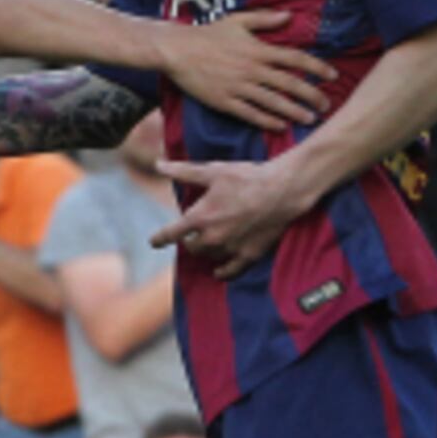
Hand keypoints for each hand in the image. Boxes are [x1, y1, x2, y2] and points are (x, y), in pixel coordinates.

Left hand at [150, 156, 316, 278]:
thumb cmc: (247, 178)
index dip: (159, 239)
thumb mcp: (213, 171)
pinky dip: (222, 272)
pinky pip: (230, 272)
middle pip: (191, 248)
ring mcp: (231, 249)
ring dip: (206, 251)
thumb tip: (158, 164)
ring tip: (208, 243)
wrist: (283, 190)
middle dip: (189, 241)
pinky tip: (218, 272)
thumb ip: (184, 171)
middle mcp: (212, 237)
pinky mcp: (249, 256)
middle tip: (192, 234)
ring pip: (210, 257)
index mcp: (200, 217)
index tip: (154, 242)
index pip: (170, 234)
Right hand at [157, 10, 336, 130]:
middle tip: (326, 105)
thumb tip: (289, 15)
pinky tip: (281, 126)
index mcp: (257, 49)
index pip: (294, 58)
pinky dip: (267, 121)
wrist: (177, 50)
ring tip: (310, 119)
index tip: (333, 75)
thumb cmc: (207, 34)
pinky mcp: (225, 101)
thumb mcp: (237, 21)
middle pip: (289, 84)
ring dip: (294, 112)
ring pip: (273, 102)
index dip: (316, 67)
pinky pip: (251, 114)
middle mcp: (252, 69)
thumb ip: (265, 19)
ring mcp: (238, 87)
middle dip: (311, 95)